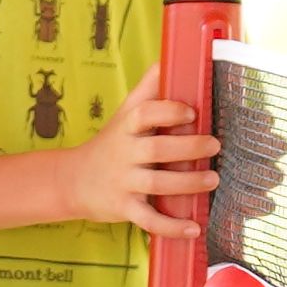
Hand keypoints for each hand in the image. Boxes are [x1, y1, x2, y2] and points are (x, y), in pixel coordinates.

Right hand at [57, 82, 219, 239]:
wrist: (72, 182)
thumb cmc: (109, 144)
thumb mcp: (123, 115)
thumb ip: (147, 89)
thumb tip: (166, 59)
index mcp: (126, 129)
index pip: (144, 114)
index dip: (168, 111)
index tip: (192, 112)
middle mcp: (124, 155)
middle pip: (156, 150)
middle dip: (188, 148)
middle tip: (215, 145)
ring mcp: (124, 183)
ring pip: (157, 184)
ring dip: (188, 183)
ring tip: (213, 179)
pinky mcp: (124, 209)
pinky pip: (148, 220)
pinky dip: (171, 226)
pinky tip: (193, 227)